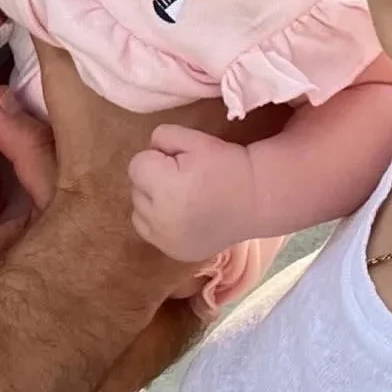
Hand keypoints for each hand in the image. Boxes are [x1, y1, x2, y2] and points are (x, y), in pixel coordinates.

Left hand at [130, 124, 257, 262]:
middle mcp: (161, 219)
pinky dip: (159, 222)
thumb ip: (162, 137)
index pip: (136, 165)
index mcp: (165, 188)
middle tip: (183, 177)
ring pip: (139, 212)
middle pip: (136, 189)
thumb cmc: (226, 165)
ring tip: (181, 196)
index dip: (157, 158)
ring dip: (152, 202)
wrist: (255, 199)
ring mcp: (167, 241)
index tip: (179, 161)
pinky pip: (150, 233)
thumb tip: (149, 152)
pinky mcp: (174, 254)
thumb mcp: (194, 138)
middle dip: (153, 180)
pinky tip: (182, 215)